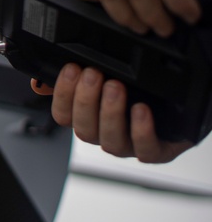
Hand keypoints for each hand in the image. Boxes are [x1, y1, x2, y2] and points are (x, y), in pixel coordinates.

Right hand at [31, 64, 191, 162]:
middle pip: (84, 129)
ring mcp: (129, 145)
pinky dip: (140, 130)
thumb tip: (38, 81)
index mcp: (89, 119)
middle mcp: (105, 134)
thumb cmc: (140, 92)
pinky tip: (140, 109)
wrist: (183, 106)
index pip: (62, 116)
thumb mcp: (104, 78)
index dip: (63, 96)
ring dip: (109, 113)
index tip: (71, 70)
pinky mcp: (156, 151)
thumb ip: (74, 79)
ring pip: (110, 141)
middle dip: (86, 100)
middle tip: (93, 74)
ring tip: (115, 87)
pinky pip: (144, 149)